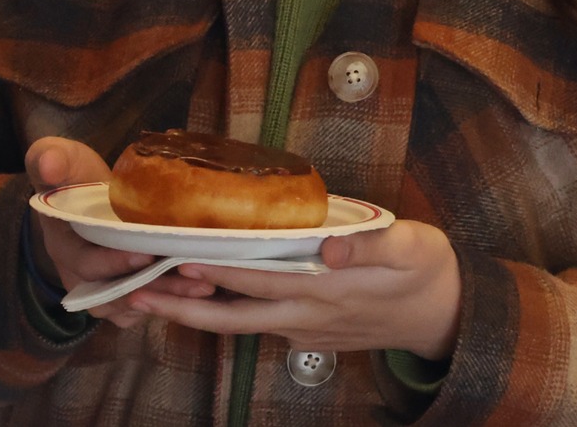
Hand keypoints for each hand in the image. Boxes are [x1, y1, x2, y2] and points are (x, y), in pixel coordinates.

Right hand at [24, 136, 214, 328]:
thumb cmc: (73, 176)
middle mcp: (77, 274)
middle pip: (111, 294)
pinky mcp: (119, 291)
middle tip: (194, 281)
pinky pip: (139, 308)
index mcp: (63, 244)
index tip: (146, 255)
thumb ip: (52, 157)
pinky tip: (199, 291)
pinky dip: (166, 304)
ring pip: (129, 305)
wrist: (82, 195)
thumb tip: (47, 164)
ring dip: (166, 300)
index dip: (113, 263)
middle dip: (152, 288)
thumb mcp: (62, 160)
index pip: (84, 263)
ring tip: (206, 287)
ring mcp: (99, 286)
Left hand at [129, 220, 463, 359]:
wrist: (443, 315)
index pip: (258, 279)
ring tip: (150, 299)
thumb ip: (369, 245)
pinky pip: (255, 324)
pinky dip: (222, 312)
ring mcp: (303, 328)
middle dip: (181, 304)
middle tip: (133, 292)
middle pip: (231, 315)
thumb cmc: (426, 271)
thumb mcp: (411, 247)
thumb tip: (327, 246)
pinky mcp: (307, 330)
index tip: (176, 258)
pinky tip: (203, 298)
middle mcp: (306, 314)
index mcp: (326, 289)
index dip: (216, 270)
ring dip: (192, 313)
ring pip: (238, 324)